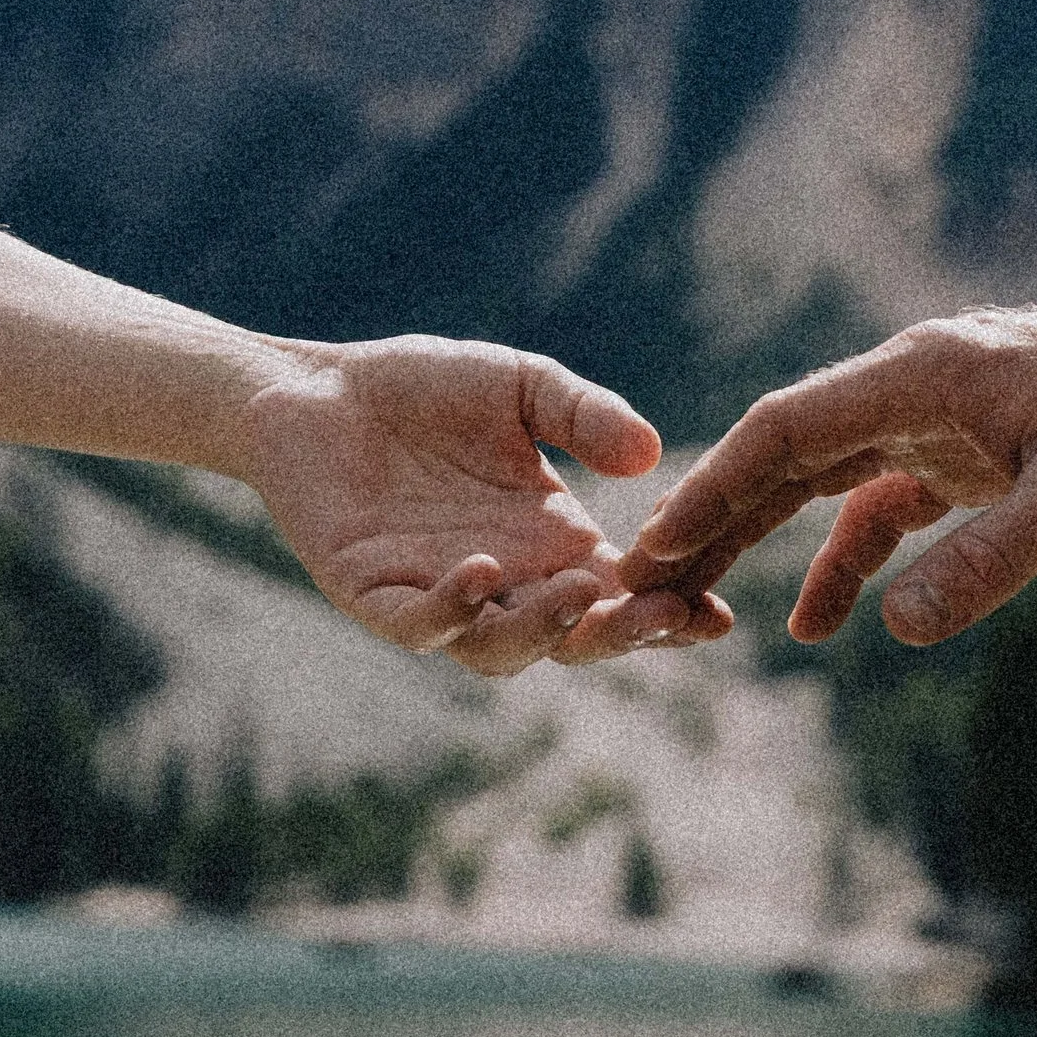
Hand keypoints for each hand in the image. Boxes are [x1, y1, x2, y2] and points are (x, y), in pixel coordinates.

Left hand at [225, 334, 727, 677]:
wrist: (318, 387)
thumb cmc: (423, 389)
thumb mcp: (524, 387)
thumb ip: (586, 415)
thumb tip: (652, 453)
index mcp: (551, 544)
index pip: (621, 595)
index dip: (669, 614)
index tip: (718, 616)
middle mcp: (505, 583)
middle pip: (573, 638)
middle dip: (623, 635)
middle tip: (664, 614)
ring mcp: (439, 595)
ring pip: (500, 648)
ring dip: (544, 631)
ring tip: (580, 593)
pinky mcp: (374, 593)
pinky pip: (418, 625)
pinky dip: (452, 610)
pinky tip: (481, 573)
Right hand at [619, 304, 1036, 647]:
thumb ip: (992, 556)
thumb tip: (895, 627)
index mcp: (923, 375)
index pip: (790, 428)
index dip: (717, 485)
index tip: (659, 542)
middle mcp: (910, 385)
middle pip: (785, 451)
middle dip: (713, 516)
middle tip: (642, 582)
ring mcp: (931, 416)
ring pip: (819, 475)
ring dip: (760, 534)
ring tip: (696, 602)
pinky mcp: (958, 450)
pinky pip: (876, 502)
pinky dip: (843, 557)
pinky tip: (817, 623)